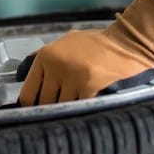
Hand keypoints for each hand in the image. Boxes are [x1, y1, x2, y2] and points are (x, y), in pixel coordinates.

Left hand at [17, 0, 153, 105]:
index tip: (37, 111)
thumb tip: (25, 76)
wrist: (127, 42)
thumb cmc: (97, 44)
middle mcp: (55, 65)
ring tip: (75, 105)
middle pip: (44, 103)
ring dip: (68, 109)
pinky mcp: (89, 85)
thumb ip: (46, 59)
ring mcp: (71, 76)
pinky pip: (79, 106)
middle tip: (58, 111)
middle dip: (51, 109)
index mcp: (45, 55)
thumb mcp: (65, 43)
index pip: (28, 92)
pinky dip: (83, 107)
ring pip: (61, 107)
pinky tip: (88, 103)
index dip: (32, 105)